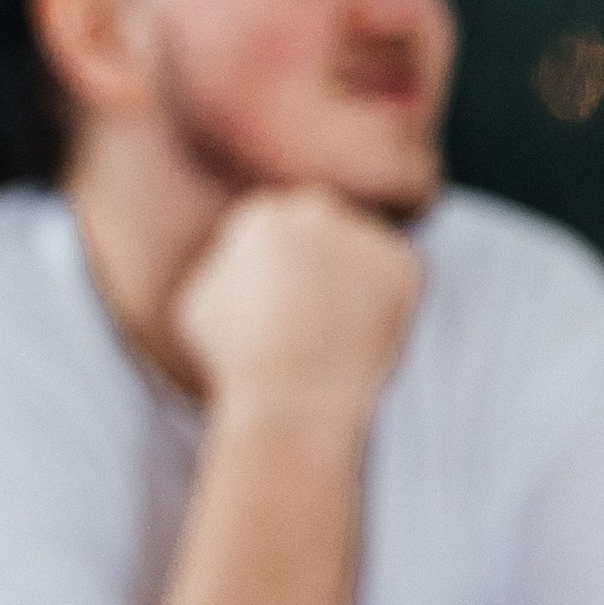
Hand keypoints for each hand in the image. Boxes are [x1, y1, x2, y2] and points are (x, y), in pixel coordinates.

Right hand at [170, 187, 419, 418]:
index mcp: (260, 215)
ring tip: (329, 337)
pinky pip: (395, 279)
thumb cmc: (239, 361)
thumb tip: (239, 266)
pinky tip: (357, 338)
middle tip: (310, 318)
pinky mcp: (404, 263)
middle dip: (317, 267)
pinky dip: (383, 306)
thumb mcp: (199, 306)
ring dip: (351, 283)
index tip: (277, 309)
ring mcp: (363, 232)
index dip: (277, 275)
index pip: (276, 231)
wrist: (293, 394)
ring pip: (359, 254)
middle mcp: (314, 210)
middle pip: (319, 233)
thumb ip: (224, 269)